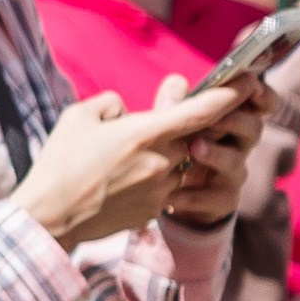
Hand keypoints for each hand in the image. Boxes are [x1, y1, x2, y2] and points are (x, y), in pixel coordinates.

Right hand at [13, 75, 242, 250]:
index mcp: (145, 133)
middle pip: (193, 137)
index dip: (229, 96)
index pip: (201, 112)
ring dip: (168, 155)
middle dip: (187, 126)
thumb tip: (128, 110)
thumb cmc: (60, 162)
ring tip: (128, 156)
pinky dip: (154, 178)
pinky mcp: (154, 211)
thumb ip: (112, 104)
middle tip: (162, 119)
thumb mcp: (79, 117)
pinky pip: (166, 187)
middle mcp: (161, 163)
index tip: (249, 82)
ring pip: (181, 164)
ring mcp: (161, 190)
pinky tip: (122, 179)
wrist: (50, 217)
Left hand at [163, 74, 272, 227]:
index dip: (263, 94)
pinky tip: (171, 195)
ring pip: (236, 163)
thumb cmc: (178, 146)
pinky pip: (216, 198)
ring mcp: (234, 173)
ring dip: (216, 154)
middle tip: (213, 116)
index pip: (262, 103)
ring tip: (194, 148)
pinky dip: (193, 195)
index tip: (252, 85)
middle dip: (236, 120)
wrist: (170, 194)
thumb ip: (175, 100)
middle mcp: (240, 144)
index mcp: (235, 118)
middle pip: (254, 128)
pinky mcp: (225, 200)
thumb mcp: (172, 119)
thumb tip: (179, 85)